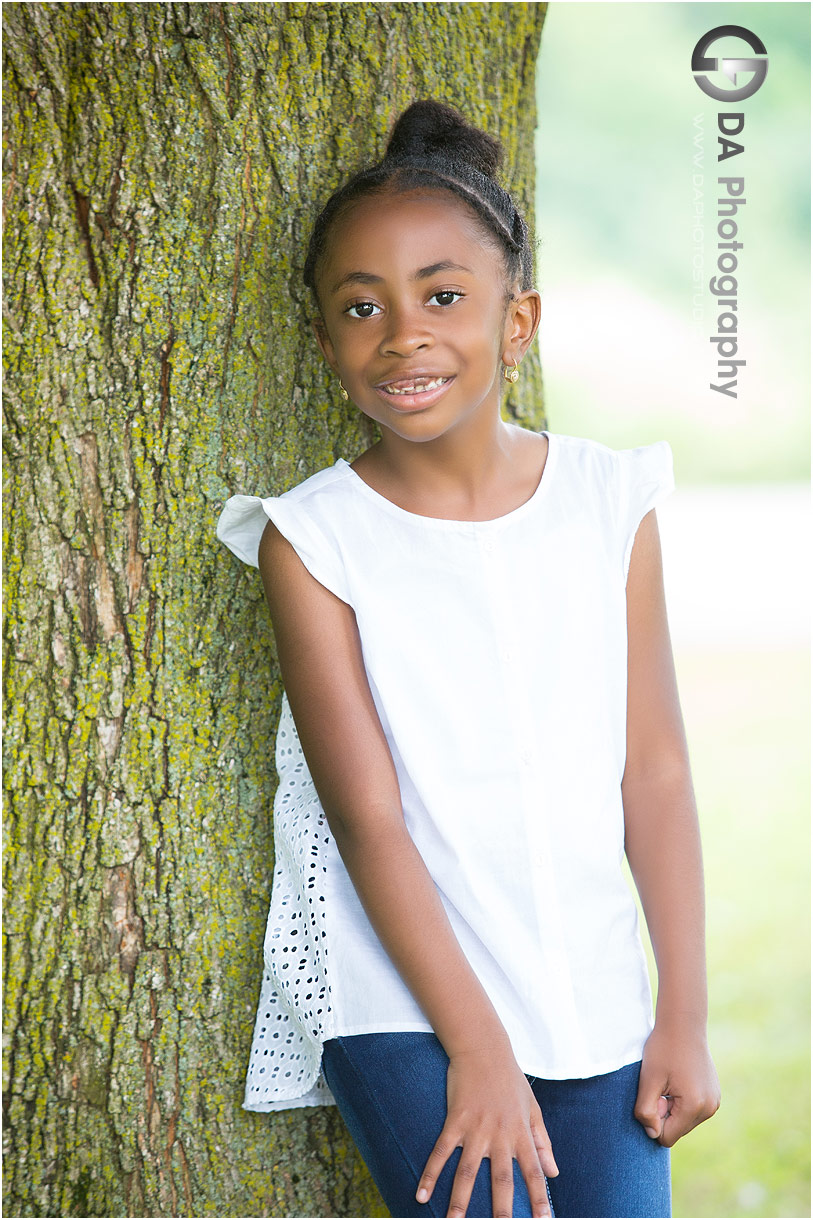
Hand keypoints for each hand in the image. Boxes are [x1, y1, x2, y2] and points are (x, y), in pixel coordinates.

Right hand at [415, 1046, 557, 1217]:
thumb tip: (554, 1172)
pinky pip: (441, 1152)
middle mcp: (500, 1135)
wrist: (483, 1048)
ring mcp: (475, 1128)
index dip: (538, 1199)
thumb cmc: (510, 1079)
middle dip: (500, 1211)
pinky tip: (422, 1195)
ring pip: (467, 1173)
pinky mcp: (454, 1120)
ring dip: (459, 1202)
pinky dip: (431, 1174)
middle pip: (500, 1180)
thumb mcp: (532, 1108)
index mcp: (521, 1133)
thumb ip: (542, 1142)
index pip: (533, 1172)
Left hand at [634, 1021, 720, 1147]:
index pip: (667, 1138)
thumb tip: (653, 1134)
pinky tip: (679, 1078)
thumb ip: (646, 1111)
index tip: (655, 1095)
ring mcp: (714, 1102)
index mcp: (694, 1106)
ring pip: (684, 1121)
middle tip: (661, 1085)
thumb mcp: (648, 1079)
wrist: (683, 1024)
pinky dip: (682, 1100)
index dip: (654, 1120)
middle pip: (677, 1130)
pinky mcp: (714, 1095)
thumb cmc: (663, 1049)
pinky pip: (693, 1110)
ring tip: (670, 1081)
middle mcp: (710, 1108)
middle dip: (665, 1114)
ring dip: (673, 1107)